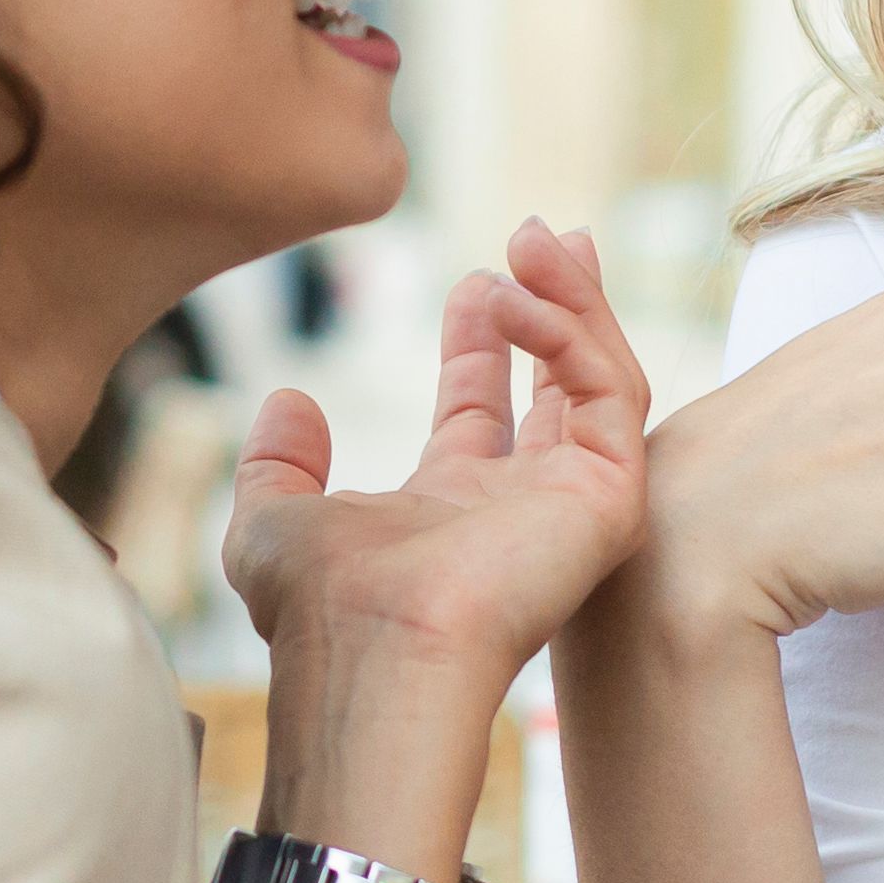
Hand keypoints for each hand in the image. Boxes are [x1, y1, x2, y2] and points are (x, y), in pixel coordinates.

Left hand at [223, 221, 651, 697]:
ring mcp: (572, 503)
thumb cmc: (319, 607)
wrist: (371, 646)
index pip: (483, 411)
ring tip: (538, 237)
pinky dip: (572, 331)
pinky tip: (518, 295)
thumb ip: (277, 464)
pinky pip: (610, 391)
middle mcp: (521, 506)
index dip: (481, 343)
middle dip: (560, 306)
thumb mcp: (272, 523)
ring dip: (572, 301)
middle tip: (543, 236)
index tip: (474, 280)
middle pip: (560, 387)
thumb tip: (288, 401)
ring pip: (599, 378)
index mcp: (451, 511)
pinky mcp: (609, 497)